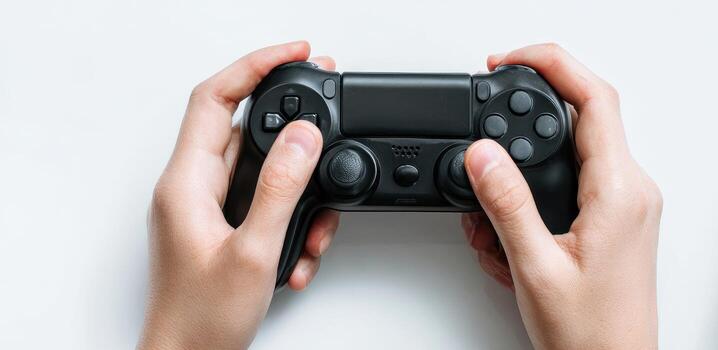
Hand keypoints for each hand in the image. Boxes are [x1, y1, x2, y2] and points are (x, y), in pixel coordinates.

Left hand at [141, 41, 340, 348]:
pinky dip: (290, 223)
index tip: (295, 54)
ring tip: (314, 229)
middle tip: (328, 113)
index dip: (254, 67)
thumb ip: (280, 187)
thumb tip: (303, 134)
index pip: (214, 98)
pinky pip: (262, 205)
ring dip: (298, 195)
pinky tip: (298, 253)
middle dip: (294, 131)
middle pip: (245, 130)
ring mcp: (204, 210)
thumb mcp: (252, 250)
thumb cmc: (201, 319)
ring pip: (262, 173)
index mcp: (184, 183)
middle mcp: (190, 189)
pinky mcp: (220, 230)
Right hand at [459, 43, 661, 348]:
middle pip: (584, 118)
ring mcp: (628, 206)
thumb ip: (506, 205)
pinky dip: (534, 199)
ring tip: (490, 223)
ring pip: (572, 155)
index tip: (509, 62)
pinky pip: (574, 185)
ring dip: (524, 173)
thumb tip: (483, 153)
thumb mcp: (535, 268)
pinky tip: (508, 238)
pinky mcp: (617, 222)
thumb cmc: (592, 335)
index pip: (594, 98)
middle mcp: (633, 191)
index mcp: (621, 192)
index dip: (552, 65)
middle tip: (486, 133)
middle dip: (525, 124)